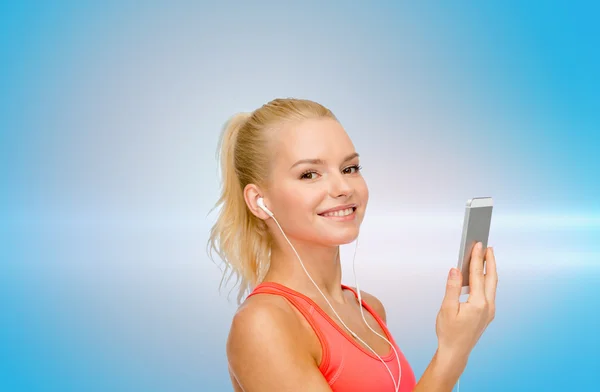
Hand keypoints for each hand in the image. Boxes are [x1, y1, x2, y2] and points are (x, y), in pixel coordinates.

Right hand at [435, 243, 496, 359]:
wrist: (455, 352)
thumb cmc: (449, 333)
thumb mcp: (446, 308)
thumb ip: (452, 287)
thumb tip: (456, 270)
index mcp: (478, 303)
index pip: (477, 275)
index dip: (477, 258)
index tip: (477, 245)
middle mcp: (488, 306)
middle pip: (491, 278)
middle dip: (490, 261)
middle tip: (487, 247)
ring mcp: (489, 311)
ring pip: (492, 285)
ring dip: (489, 270)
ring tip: (485, 258)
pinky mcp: (487, 314)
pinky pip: (489, 292)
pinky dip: (486, 281)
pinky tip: (480, 277)